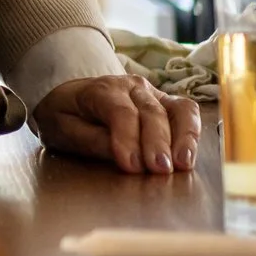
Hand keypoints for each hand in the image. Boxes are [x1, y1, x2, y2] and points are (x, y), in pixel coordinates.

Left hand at [30, 75, 201, 174]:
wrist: (68, 96)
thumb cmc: (64, 115)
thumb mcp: (63, 128)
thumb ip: (92, 140)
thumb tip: (123, 157)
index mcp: (99, 90)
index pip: (120, 112)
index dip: (128, 139)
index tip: (132, 166)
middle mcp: (130, 86)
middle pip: (151, 112)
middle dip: (157, 143)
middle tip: (160, 170)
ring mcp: (152, 92)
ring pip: (177, 109)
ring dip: (183, 138)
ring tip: (182, 164)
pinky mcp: (166, 103)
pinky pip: (186, 113)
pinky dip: (192, 133)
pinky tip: (188, 156)